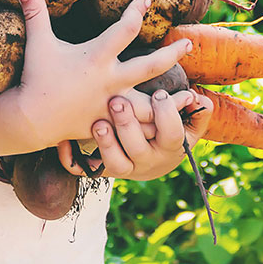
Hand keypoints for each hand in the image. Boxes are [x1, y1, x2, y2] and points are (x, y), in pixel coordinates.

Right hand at [13, 0, 192, 148]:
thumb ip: (35, 13)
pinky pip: (138, 127)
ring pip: (152, 103)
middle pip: (151, 65)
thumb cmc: (36, 77)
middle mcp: (110, 80)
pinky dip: (155, 126)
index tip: (146, 0)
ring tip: (191, 95)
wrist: (31, 119)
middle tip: (188, 43)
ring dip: (172, 100)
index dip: (137, 11)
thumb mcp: (38, 43)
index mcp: (96, 57)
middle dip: (172, 53)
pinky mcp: (111, 124)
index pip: (125, 29)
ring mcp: (112, 105)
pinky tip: (169, 123)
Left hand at [59, 89, 213, 179]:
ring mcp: (121, 167)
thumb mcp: (186, 125)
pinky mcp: (99, 170)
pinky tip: (61, 141)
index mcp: (168, 147)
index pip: (172, 135)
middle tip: (118, 102)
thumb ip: (196, 113)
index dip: (167, 115)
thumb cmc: (165, 131)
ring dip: (105, 143)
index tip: (158, 93)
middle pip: (138, 149)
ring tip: (97, 123)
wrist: (147, 161)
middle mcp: (144, 161)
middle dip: (128, 126)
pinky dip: (70, 158)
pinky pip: (81, 170)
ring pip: (113, 163)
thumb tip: (200, 100)